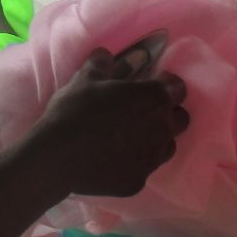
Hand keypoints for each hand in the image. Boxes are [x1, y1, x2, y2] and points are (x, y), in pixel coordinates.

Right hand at [31, 42, 186, 199]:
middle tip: (141, 110)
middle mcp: (162, 129)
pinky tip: (112, 159)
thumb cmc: (75, 111)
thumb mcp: (84, 79)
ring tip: (129, 137)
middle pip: (180, 118)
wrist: (57, 157)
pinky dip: (134, 162)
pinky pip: (144, 168)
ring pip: (167, 145)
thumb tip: (107, 55)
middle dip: (167, 112)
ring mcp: (152, 160)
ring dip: (155, 139)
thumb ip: (102, 63)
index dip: (165, 84)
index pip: (178, 88)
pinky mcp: (138, 182)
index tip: (148, 84)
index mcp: (154, 98)